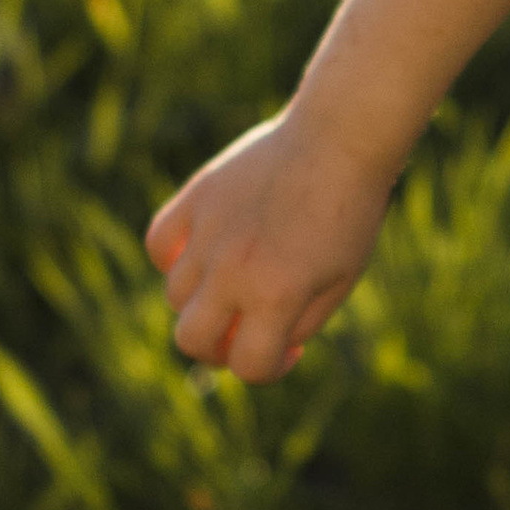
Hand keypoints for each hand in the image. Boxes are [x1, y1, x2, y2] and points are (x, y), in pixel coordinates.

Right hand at [145, 109, 394, 379]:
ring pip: (174, 295)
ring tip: (238, 279)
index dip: (269, 369)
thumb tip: (260, 348)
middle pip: (191, 340)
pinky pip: (160, 244)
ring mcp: (208, 233)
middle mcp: (233, 269)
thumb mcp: (339, 283)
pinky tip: (204, 253)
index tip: (289, 347)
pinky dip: (173, 258)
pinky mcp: (196, 198)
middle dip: (219, 347)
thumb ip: (297, 324)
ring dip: (203, 301)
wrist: (338, 140)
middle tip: (248, 327)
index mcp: (276, 295)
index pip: (247, 366)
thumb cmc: (350, 214)